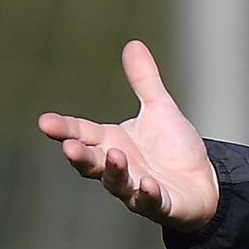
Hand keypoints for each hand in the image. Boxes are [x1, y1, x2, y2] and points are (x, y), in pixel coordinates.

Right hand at [39, 40, 219, 229]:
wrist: (203, 182)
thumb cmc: (174, 148)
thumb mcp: (160, 109)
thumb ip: (145, 81)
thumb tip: (133, 44)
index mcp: (112, 142)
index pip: (82, 133)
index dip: (64, 129)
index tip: (44, 122)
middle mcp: (118, 167)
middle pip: (92, 162)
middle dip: (80, 155)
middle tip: (69, 147)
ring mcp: (136, 189)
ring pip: (118, 183)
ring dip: (114, 171)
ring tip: (115, 156)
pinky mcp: (161, 205)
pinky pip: (151, 202)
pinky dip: (148, 195)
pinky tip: (148, 186)